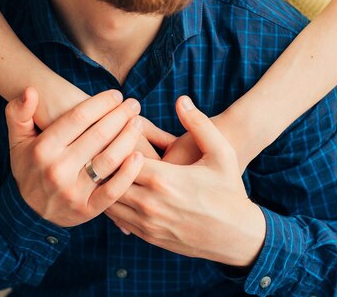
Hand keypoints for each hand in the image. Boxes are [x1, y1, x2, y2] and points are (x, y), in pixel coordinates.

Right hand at [5, 87, 143, 226]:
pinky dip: (129, 173)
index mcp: (43, 148)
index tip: (116, 95)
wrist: (27, 213)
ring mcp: (74, 191)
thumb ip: (19, 113)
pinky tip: (140, 156)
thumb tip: (30, 90)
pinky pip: (113, 190)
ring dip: (128, 138)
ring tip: (138, 123)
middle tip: (134, 104)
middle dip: (120, 116)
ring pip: (109, 159)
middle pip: (98, 135)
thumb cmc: (29, 168)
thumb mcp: (17, 141)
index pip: (78, 118)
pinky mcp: (88, 209)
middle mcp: (58, 169)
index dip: (101, 103)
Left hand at [106, 96, 265, 266]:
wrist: (236, 235)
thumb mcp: (221, 153)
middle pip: (109, 179)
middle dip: (103, 162)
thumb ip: (199, 124)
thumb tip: (181, 99)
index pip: (120, 156)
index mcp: (163, 179)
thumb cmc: (229, 190)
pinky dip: (112, 203)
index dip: (114, 142)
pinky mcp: (148, 236)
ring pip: (108, 200)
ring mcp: (147, 223)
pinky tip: (116, 188)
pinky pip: (118, 219)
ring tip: (104, 166)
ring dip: (104, 184)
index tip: (114, 131)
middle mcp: (150, 203)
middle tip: (100, 146)